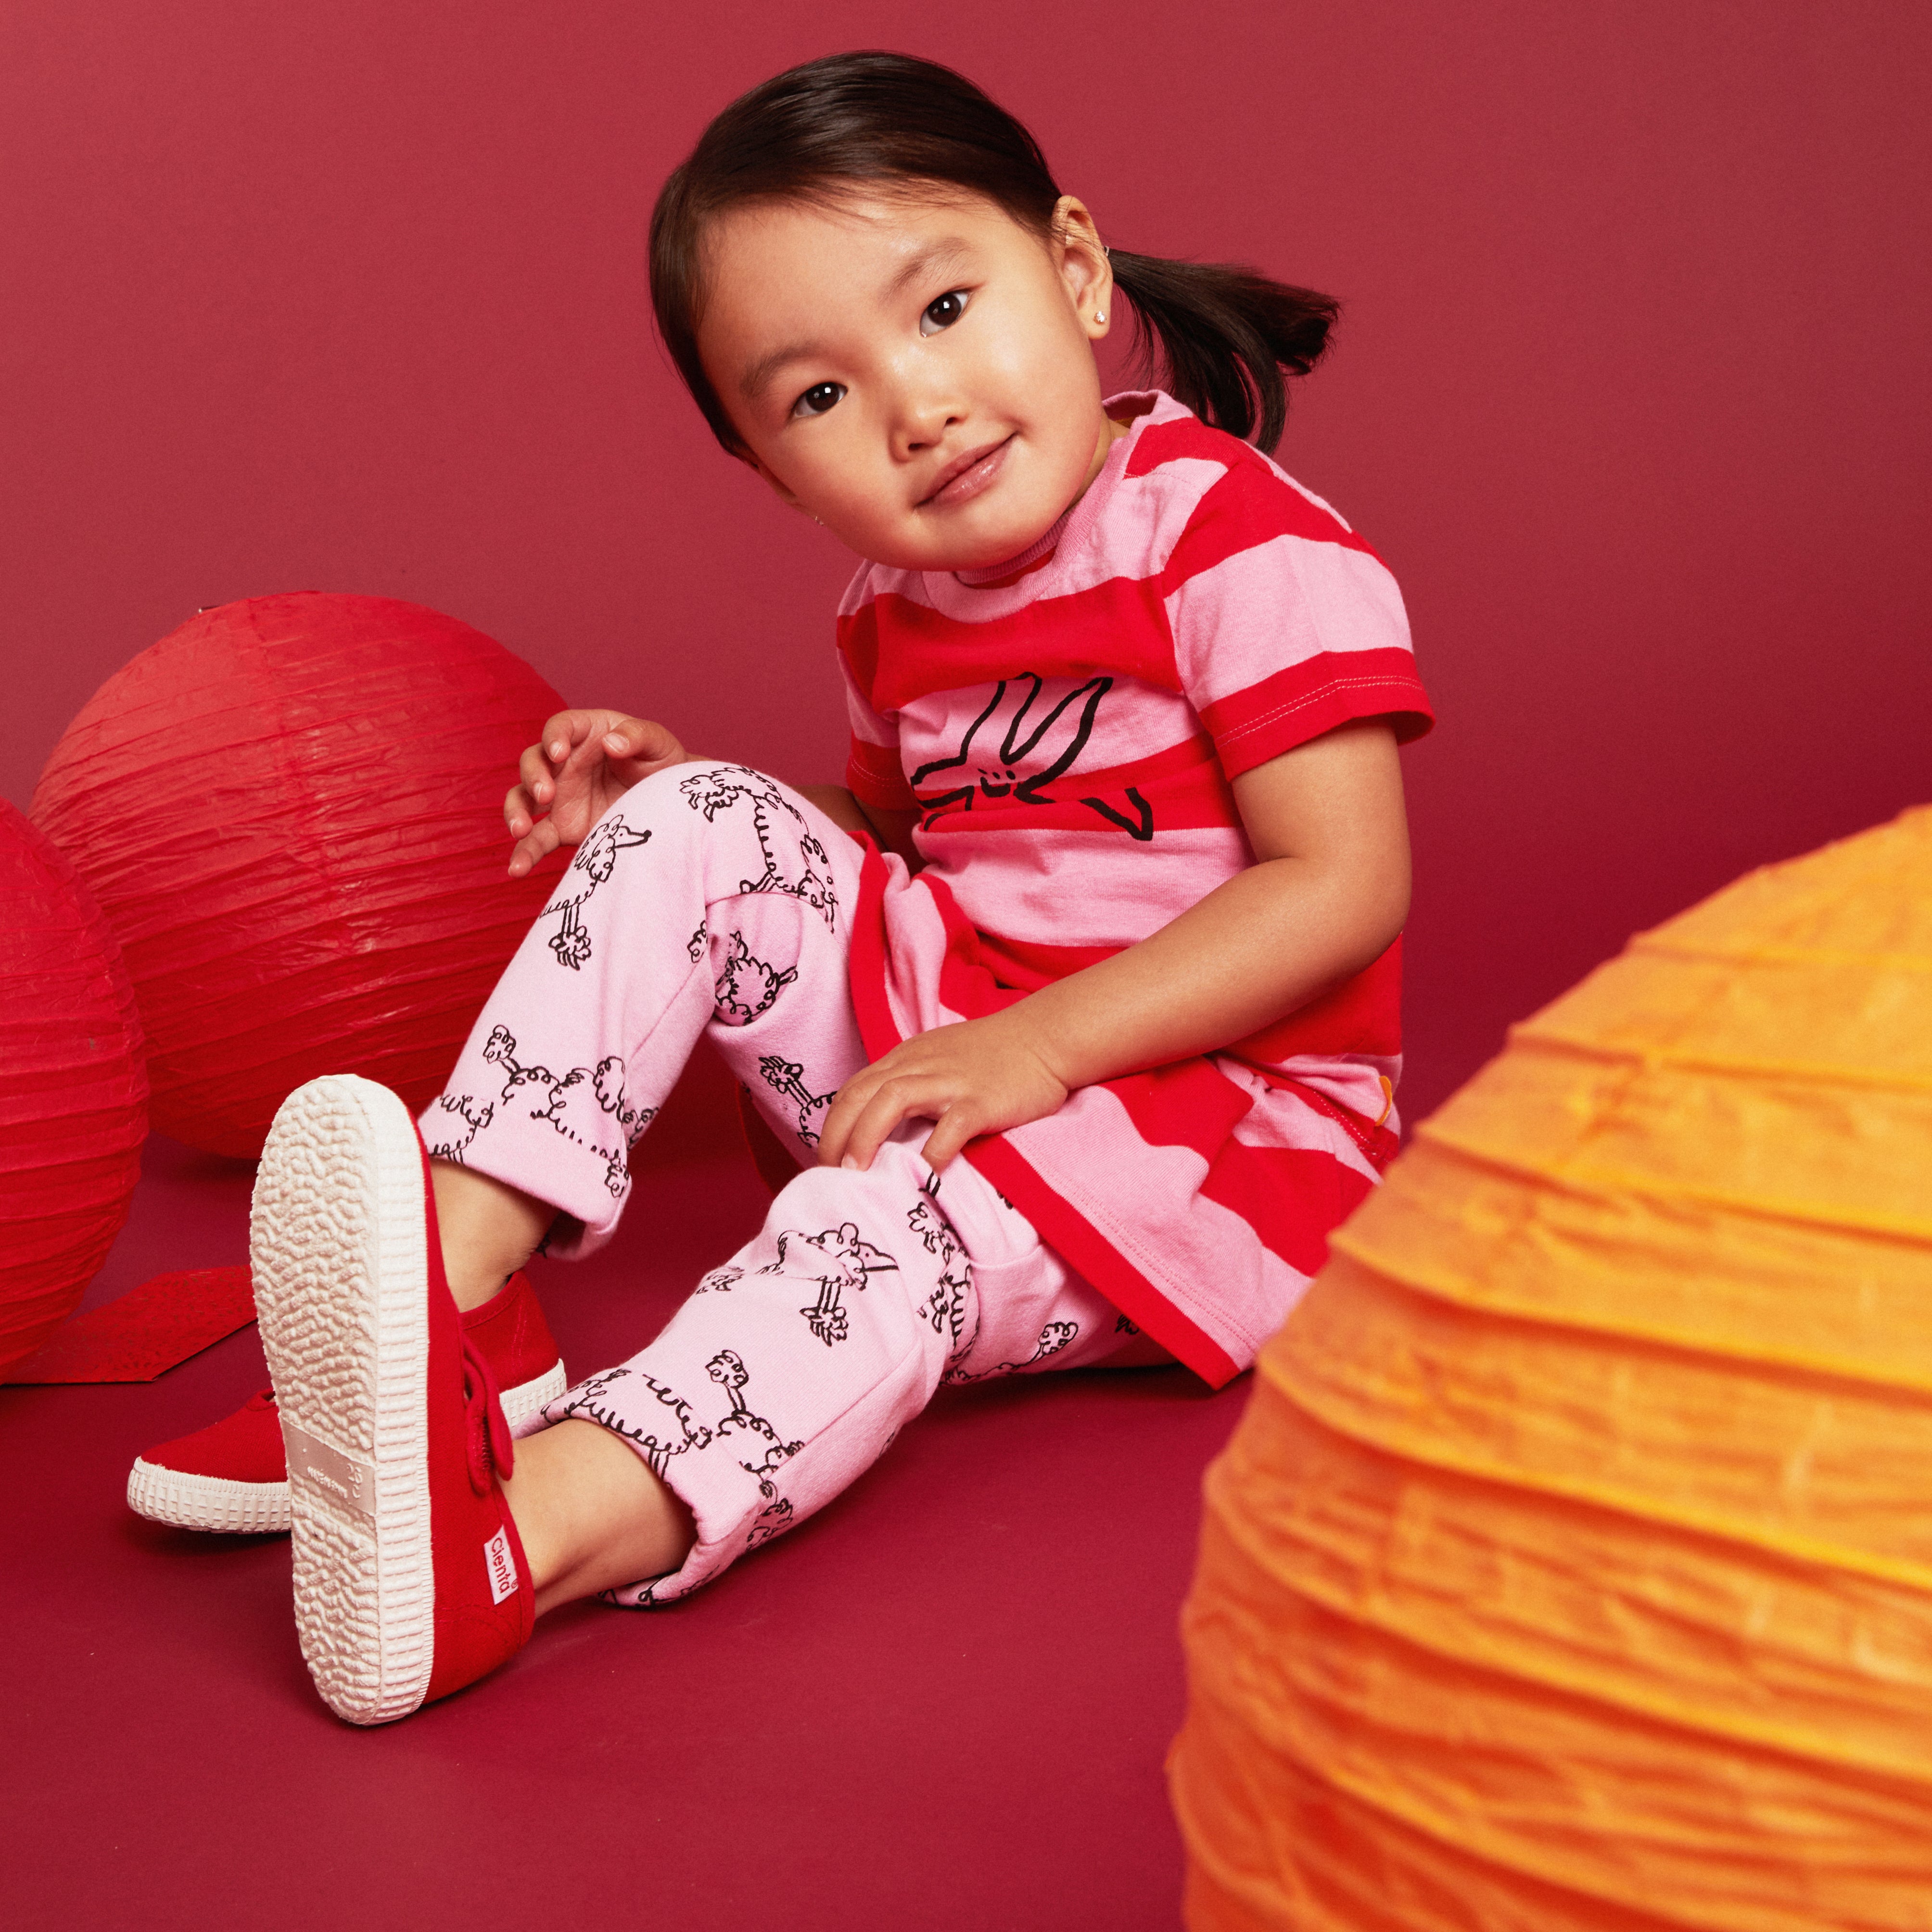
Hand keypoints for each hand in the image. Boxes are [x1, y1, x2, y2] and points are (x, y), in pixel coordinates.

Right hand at [505, 711, 688, 876]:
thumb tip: (611, 743)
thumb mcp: (658, 743)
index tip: (559, 753)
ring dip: (516, 811)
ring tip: (521, 830)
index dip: (553, 737)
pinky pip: (536, 839)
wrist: (672, 805)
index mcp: (586, 733)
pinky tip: (518, 868)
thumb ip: (637, 735)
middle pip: (533, 761)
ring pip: (523, 798)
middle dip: (533, 776)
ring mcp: (560, 795)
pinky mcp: (562, 826)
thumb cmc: (663, 764)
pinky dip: (524, 853)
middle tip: (546, 794)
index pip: (560, 727)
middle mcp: (565, 763)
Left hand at [817, 1009, 1069, 1172]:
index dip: (832, 1126)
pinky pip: (950, 1127)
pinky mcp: (981, 1101)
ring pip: (891, 1101)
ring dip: (866, 1138)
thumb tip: (879, 1126)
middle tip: (829, 1175)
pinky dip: (932, 1151)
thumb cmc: (992, 1056)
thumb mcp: (937, 1059)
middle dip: (835, 1136)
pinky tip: (923, 1175)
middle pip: (860, 1095)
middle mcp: (919, 1066)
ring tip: (856, 1174)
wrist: (1044, 1039)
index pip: (852, 1090)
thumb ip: (908, 1084)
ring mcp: (950, 1082)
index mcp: (905, 1059)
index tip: (826, 1160)